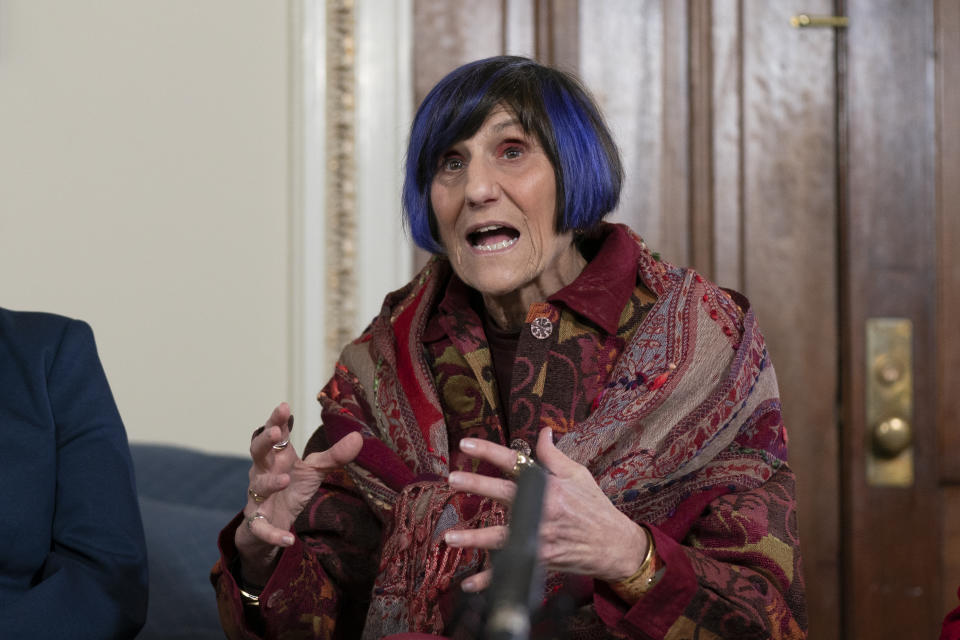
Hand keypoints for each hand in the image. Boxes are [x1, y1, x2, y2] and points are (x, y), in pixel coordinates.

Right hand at [235, 402, 362, 585]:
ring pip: (258, 487)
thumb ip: (334, 455)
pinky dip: (273, 534)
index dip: (276, 420)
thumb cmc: (291, 489)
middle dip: (264, 441)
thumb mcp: (314, 471)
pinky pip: (261, 529)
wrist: (271, 526)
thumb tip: (359, 436)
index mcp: (277, 457)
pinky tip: (289, 539)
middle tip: (277, 432)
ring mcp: (258, 498)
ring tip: (285, 478)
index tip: (284, 406)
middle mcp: (263, 473)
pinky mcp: (258, 524)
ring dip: (270, 482)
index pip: (275, 434)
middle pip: (257, 452)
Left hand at [444, 427, 648, 591]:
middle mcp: (543, 510)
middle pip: (505, 495)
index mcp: (550, 485)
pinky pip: (511, 571)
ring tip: (449, 537)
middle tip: (453, 479)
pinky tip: (468, 583)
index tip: (466, 443)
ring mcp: (540, 537)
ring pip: (502, 538)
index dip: (490, 452)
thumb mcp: (578, 475)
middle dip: (478, 485)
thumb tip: (542, 432)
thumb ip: (554, 456)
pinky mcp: (540, 559)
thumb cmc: (595, 507)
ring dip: (475, 539)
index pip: (515, 462)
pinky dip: (490, 581)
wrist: (614, 545)